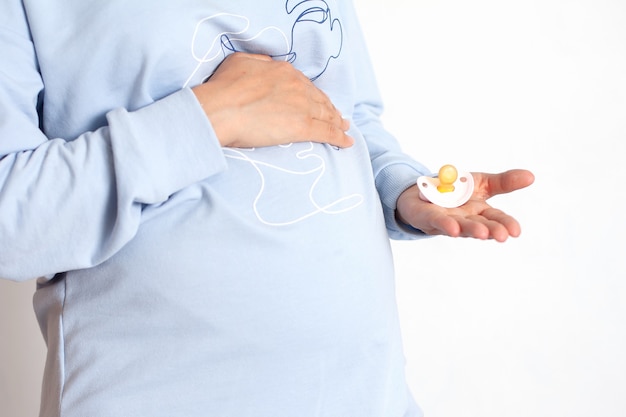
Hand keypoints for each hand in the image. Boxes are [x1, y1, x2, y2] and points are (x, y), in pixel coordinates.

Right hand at [192, 52, 352, 148]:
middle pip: (320, 99)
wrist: (220, 109)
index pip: (305, 84)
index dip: (314, 94)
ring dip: (338, 122)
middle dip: (330, 108)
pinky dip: (339, 137)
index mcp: (284, 71)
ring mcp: (302, 106)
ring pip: (326, 115)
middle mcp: (297, 86)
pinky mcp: (302, 127)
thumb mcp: (240, 62)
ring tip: (344, 128)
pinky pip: (327, 132)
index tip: (318, 101)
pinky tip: (346, 142)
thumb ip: (259, 62)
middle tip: (338, 116)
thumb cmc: (223, 88)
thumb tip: (266, 65)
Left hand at [396, 169, 534, 241]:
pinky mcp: (429, 217)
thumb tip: (531, 176)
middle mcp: (466, 219)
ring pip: (461, 226)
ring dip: (472, 230)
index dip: (506, 224)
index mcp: (480, 211)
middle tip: (503, 235)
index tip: (516, 231)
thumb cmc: (456, 192)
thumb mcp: (482, 183)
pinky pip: (438, 221)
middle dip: (492, 230)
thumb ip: (504, 182)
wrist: (423, 193)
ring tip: (483, 233)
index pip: (496, 218)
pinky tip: (453, 228)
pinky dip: (446, 224)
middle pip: (481, 225)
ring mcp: (448, 220)